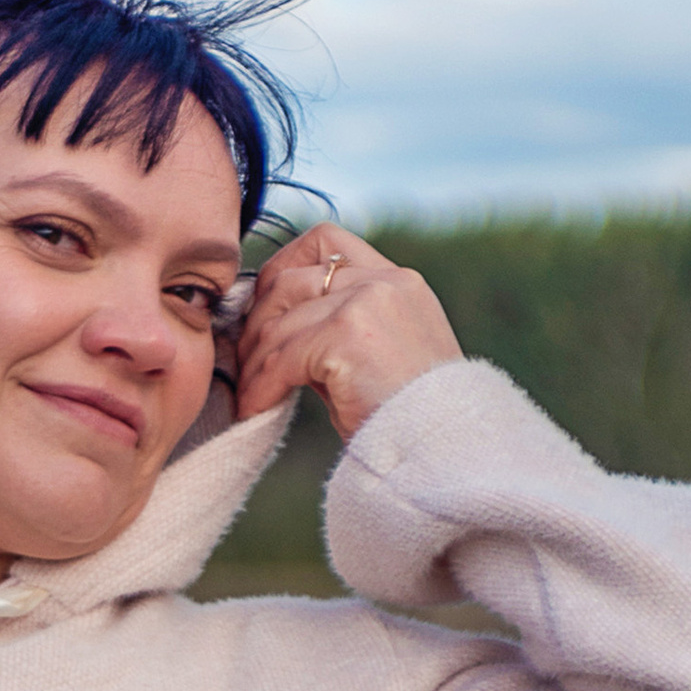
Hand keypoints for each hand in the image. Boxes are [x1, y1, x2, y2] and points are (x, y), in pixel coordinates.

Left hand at [228, 225, 461, 440]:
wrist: (444, 449)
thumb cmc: (410, 417)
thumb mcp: (380, 356)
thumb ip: (336, 328)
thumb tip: (271, 328)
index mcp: (397, 280)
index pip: (326, 241)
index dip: (283, 265)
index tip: (264, 308)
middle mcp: (384, 282)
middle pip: (289, 278)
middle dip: (256, 322)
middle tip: (245, 363)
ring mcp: (366, 303)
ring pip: (278, 323)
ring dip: (254, 362)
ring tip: (250, 395)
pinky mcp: (346, 335)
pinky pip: (281, 358)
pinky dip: (260, 386)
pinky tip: (256, 409)